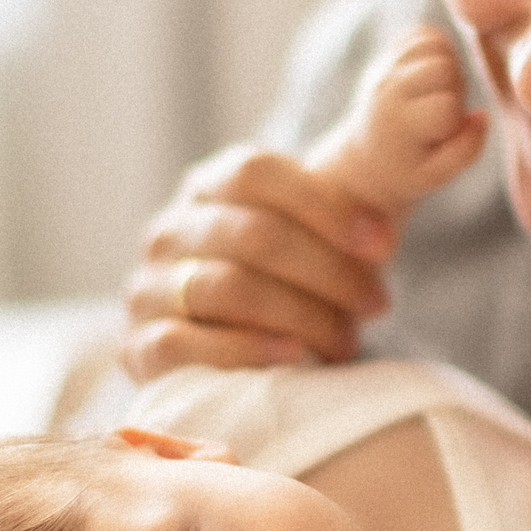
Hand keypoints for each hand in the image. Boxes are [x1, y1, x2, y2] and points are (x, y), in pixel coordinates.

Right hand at [121, 143, 393, 379]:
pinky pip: (188, 343)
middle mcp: (170, 230)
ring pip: (230, 289)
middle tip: (378, 303)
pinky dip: (249, 350)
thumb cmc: (281, 285)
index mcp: (208, 187)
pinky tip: (294, 357)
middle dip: (328, 270)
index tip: (383, 244)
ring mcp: (148, 288)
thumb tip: (391, 212)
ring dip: (303, 316)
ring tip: (349, 340)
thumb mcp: (306, 238)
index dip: (325, 205)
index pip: (256, 173)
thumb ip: (340, 215)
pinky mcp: (140, 347)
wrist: (218, 357)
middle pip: (253, 233)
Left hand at [309, 27, 489, 216]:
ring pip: (435, 43)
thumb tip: (482, 115)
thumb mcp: (437, 175)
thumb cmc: (407, 170)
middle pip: (443, 67)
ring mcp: (386, 68)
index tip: (444, 132)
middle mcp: (389, 90)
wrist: (366, 157)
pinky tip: (434, 76)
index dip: (456, 118)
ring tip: (440, 89)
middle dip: (456, 87)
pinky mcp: (389, 55)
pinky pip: (424, 33)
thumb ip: (466, 150)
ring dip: (449, 64)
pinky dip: (438, 49)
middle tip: (446, 108)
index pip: (446, 104)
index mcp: (401, 122)